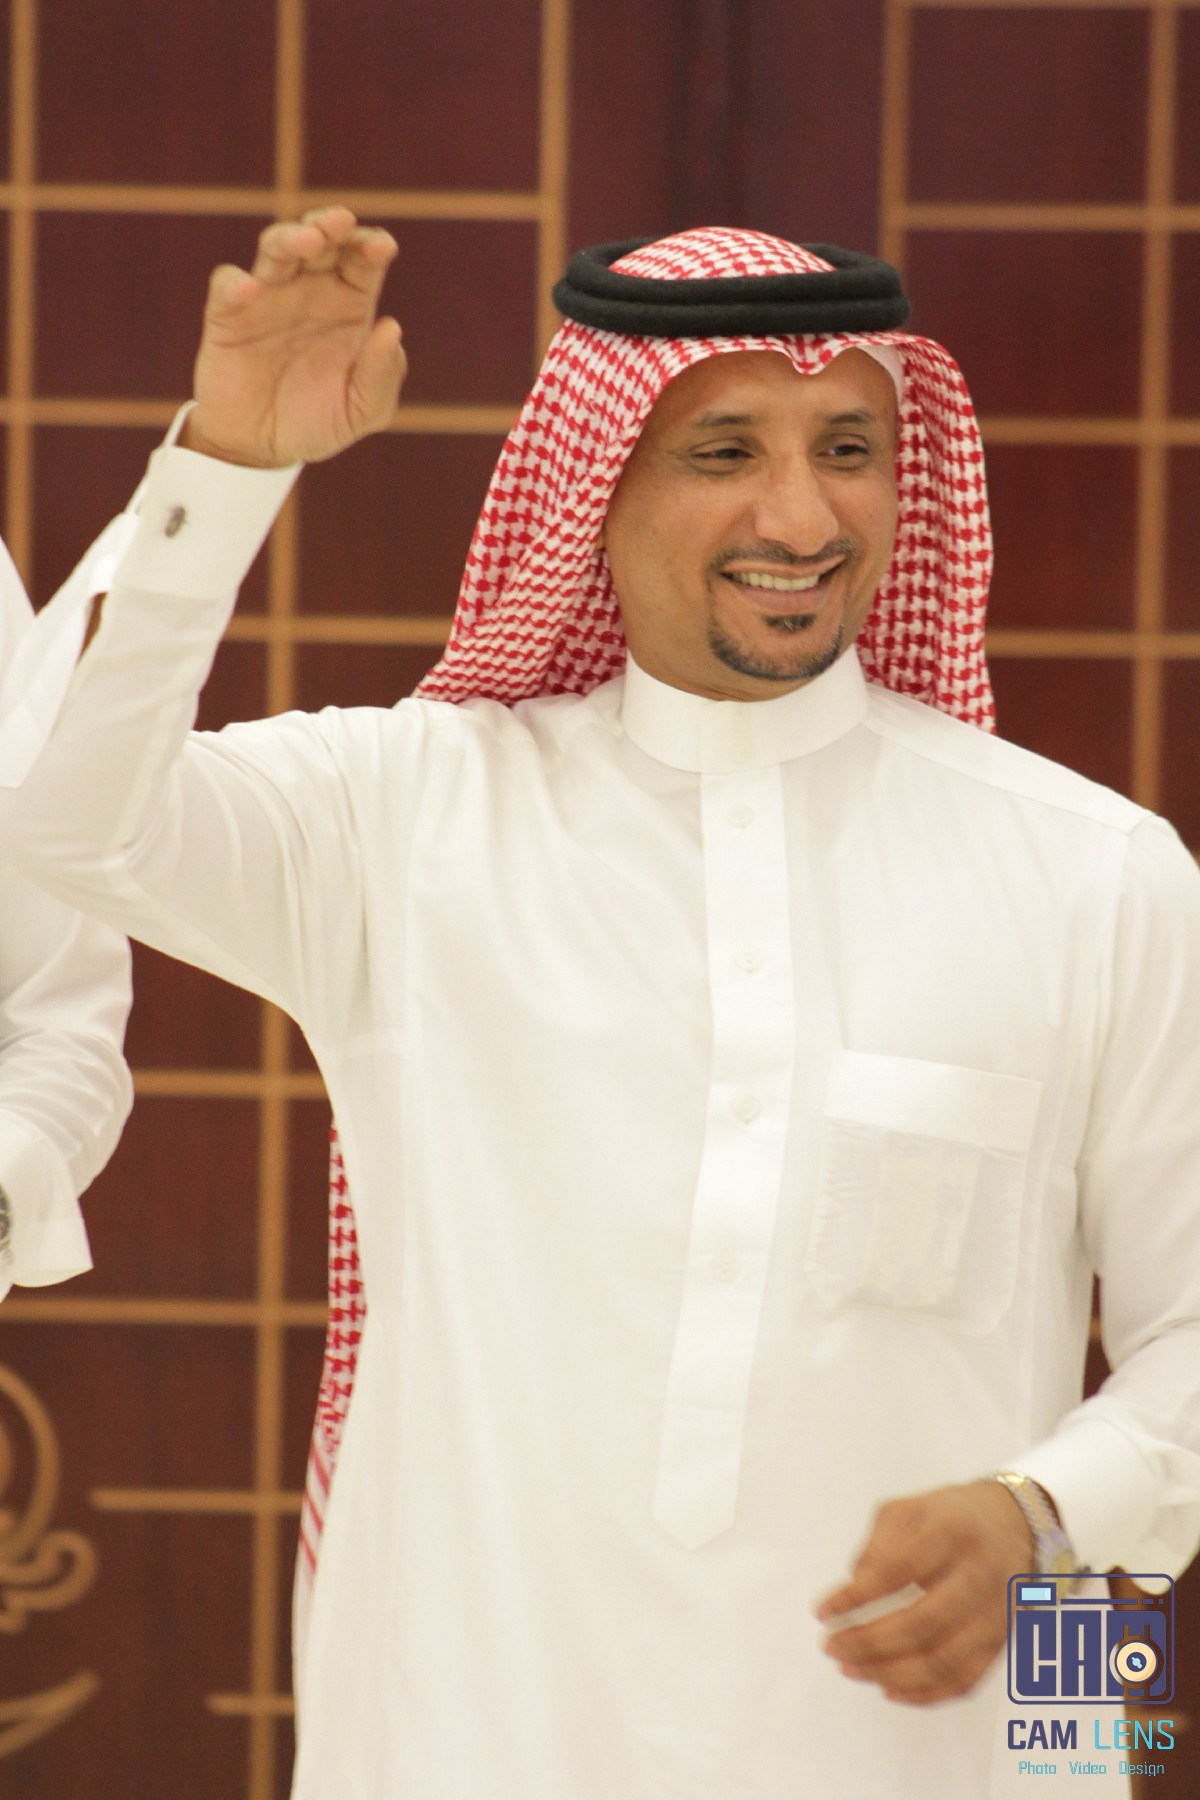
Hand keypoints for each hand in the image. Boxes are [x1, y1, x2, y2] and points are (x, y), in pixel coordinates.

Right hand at [182, 207, 405, 467]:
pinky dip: (236, 283)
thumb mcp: (362, 410)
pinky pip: (227, 285)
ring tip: (308, 240)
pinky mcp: (228, 315)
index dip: (371, 246)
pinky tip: (250, 291)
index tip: (382, 249)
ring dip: (290, 237)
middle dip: (330, 224)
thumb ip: (382, 375)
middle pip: (320, 239)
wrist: (262, 449)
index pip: (362, 260)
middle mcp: (309, 290)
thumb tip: (391, 329)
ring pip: (276, 248)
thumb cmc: (318, 423)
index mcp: (348, 304)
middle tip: (340, 223)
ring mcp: (267, 297)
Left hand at [815, 1479, 1034, 1705]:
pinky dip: (925, 1693)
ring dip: (889, 1673)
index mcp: (950, 1531)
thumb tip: (854, 1589)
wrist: (1015, 1525)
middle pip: (921, 1623)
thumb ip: (877, 1544)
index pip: (896, 1570)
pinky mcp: (1002, 1641)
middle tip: (830, 1646)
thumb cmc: (948, 1517)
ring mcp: (995, 1613)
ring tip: (850, 1668)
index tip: (821, 1611)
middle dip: (868, 1641)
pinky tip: (888, 1689)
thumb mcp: (908, 1509)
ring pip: (943, 1661)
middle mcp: (978, 1574)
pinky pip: (965, 1681)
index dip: (855, 1596)